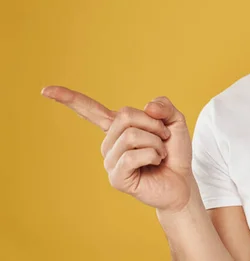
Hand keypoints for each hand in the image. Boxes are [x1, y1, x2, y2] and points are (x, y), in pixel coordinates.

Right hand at [41, 85, 195, 211]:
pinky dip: (152, 155)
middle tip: (163, 138)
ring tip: (159, 153)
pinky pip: (132, 155)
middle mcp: (109, 143)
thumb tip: (149, 107)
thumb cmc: (173, 152)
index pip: (90, 110)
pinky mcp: (115, 178)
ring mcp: (110, 161)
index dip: (69, 98)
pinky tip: (155, 163)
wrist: (181, 182)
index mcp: (118, 128)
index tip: (45, 90)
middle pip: (125, 115)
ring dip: (156, 142)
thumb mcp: (175, 122)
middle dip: (153, 123)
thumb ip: (165, 107)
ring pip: (131, 135)